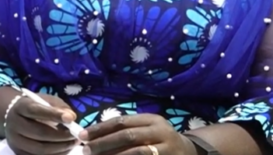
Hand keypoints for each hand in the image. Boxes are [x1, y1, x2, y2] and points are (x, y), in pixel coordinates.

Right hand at [6, 93, 78, 154]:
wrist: (14, 118)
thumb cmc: (35, 107)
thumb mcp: (46, 101)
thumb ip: (59, 107)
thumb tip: (71, 117)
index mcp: (20, 107)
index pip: (35, 111)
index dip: (53, 114)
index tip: (71, 119)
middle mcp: (14, 124)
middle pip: (39, 133)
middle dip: (61, 136)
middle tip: (76, 136)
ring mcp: (15, 141)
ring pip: (40, 149)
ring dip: (61, 148)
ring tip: (73, 143)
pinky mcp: (18, 153)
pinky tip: (64, 149)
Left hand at [81, 114, 195, 154]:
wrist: (190, 153)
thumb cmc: (159, 140)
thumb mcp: (147, 129)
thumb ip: (126, 130)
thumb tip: (92, 137)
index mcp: (152, 120)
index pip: (121, 122)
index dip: (100, 128)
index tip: (82, 135)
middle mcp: (161, 132)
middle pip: (127, 136)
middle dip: (104, 143)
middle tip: (86, 150)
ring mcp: (167, 149)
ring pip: (137, 152)